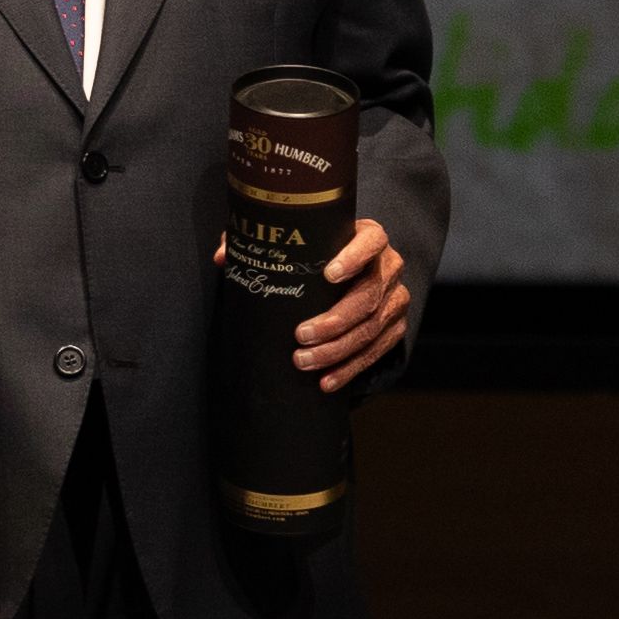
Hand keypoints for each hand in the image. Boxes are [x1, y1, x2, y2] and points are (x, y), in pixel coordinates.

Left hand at [213, 215, 412, 393]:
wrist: (351, 278)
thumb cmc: (317, 257)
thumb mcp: (296, 245)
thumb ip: (260, 243)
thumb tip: (223, 257)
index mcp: (368, 237)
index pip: (372, 240)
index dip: (354, 257)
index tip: (328, 275)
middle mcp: (388, 266)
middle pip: (369, 294)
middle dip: (334, 320)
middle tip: (300, 335)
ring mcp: (395, 299)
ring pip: (372, 328)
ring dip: (337, 350)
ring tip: (304, 361)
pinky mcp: (395, 328)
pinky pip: (376, 352)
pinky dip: (350, 369)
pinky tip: (326, 381)